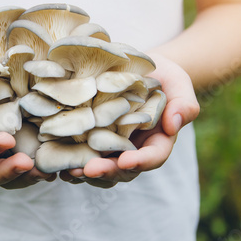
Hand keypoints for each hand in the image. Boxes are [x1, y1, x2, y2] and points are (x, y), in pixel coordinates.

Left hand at [60, 54, 199, 187]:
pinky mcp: (92, 137)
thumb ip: (184, 105)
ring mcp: (112, 146)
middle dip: (107, 171)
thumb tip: (173, 125)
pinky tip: (56, 159)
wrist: (138, 68)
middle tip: (89, 170)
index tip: (126, 161)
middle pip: (123, 170)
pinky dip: (71, 159)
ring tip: (69, 170)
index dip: (140, 162)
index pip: (153, 157)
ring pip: (101, 167)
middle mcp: (133, 149)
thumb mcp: (180, 84)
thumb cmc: (164, 76)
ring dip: (85, 172)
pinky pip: (83, 154)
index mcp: (157, 142)